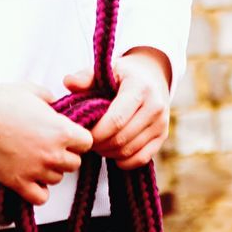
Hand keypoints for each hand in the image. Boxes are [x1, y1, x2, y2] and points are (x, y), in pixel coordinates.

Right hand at [0, 81, 93, 206]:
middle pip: (74, 163)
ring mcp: (36, 170)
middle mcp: (53, 153)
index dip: (78, 137)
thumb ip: (51, 100)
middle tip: (49, 143)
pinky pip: (41, 197)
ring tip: (35, 156)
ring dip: (50, 169)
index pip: (87, 142)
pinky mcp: (18, 183)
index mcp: (61, 130)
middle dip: (65, 153)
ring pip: (58, 179)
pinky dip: (39, 189)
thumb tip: (56, 106)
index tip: (67, 133)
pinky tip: (30, 175)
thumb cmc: (2, 99)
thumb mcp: (32, 91)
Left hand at [63, 47, 170, 169]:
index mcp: (139, 87)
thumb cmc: (123, 73)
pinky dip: (125, 161)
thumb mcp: (107, 70)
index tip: (83, 132)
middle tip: (88, 141)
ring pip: (130, 150)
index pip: (116, 119)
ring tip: (98, 144)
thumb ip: (86, 77)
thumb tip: (68, 83)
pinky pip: (142, 158)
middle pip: (122, 138)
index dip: (97, 132)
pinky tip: (113, 153)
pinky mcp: (163, 136)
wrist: (152, 75)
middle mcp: (155, 106)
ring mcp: (161, 123)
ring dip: (110, 153)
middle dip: (100, 144)